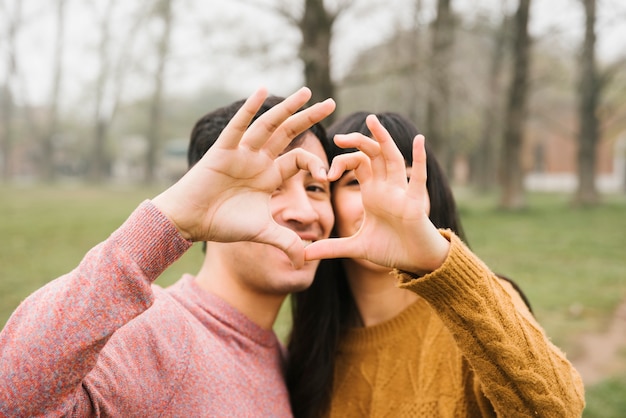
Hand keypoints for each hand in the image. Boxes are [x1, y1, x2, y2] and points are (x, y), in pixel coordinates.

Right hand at [152, 87, 335, 267]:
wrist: (191, 221)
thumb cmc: (223, 225)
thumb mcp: (263, 232)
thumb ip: (286, 242)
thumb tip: (305, 260)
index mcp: (270, 175)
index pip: (299, 159)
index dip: (315, 164)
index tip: (326, 176)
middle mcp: (259, 160)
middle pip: (289, 133)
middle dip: (309, 117)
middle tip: (331, 102)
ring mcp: (242, 153)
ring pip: (268, 125)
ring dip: (287, 108)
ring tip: (306, 92)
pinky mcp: (223, 150)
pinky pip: (239, 126)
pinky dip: (250, 109)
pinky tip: (263, 91)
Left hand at [305, 115, 449, 274]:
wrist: (416, 262)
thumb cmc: (391, 249)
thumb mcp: (356, 248)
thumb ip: (331, 248)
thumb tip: (304, 255)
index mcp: (373, 192)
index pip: (358, 163)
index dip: (342, 161)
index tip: (326, 175)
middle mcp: (387, 187)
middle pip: (373, 154)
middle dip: (358, 141)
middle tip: (338, 137)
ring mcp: (401, 193)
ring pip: (393, 158)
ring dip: (383, 139)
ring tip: (372, 120)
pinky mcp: (415, 204)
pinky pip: (418, 178)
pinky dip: (419, 159)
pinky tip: (419, 140)